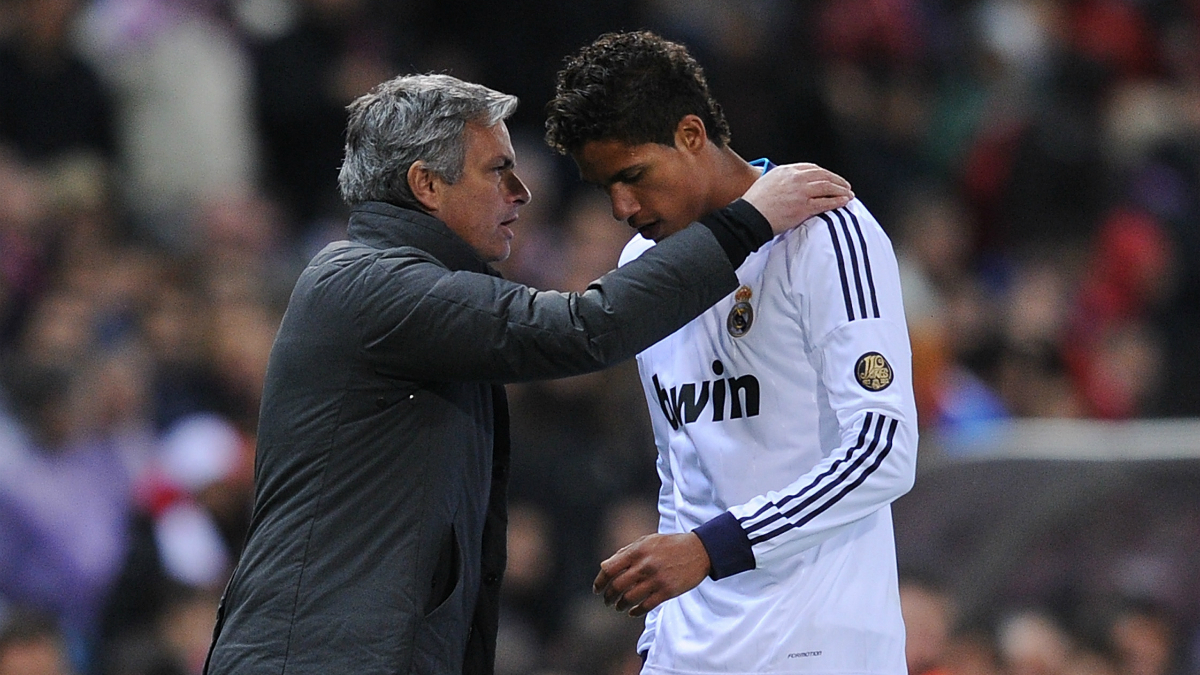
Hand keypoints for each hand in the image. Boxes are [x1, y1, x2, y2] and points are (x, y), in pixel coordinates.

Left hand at [593, 532, 710, 616]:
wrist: (699, 550)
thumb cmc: (670, 544)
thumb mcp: (648, 540)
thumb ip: (626, 551)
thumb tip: (605, 565)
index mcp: (638, 551)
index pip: (609, 568)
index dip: (599, 581)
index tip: (597, 589)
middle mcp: (645, 565)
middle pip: (617, 586)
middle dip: (608, 596)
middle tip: (606, 601)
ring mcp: (656, 579)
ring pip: (629, 598)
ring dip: (620, 605)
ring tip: (618, 607)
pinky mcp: (667, 591)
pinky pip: (646, 606)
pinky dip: (635, 611)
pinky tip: (632, 612)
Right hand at [741, 163, 853, 235]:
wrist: (749, 217)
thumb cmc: (754, 204)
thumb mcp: (766, 182)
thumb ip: (781, 180)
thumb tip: (788, 183)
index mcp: (785, 170)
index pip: (811, 167)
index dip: (824, 173)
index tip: (829, 177)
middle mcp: (795, 178)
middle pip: (823, 175)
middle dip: (837, 180)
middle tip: (845, 185)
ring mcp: (800, 192)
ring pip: (827, 187)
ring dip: (841, 190)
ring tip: (848, 194)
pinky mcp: (803, 207)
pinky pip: (825, 202)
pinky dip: (837, 201)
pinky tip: (843, 202)